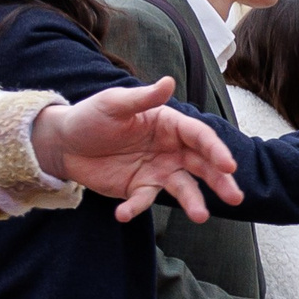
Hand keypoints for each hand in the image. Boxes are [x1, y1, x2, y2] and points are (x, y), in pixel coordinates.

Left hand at [32, 78, 242, 222]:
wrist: (63, 143)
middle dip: (221, 182)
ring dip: (193, 202)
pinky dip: (136, 208)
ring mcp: (158, 171)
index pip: (200, 137)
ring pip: (184, 188)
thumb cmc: (91, 117)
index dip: (216, 151)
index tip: (228, 166)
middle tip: (235, 197)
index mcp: (171, 125)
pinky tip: (123, 213)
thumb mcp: (114, 103)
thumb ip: (143, 97)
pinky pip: (144, 201)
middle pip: (203, 166)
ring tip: (200, 216)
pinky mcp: (139, 188)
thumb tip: (169, 82)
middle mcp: (172, 150)